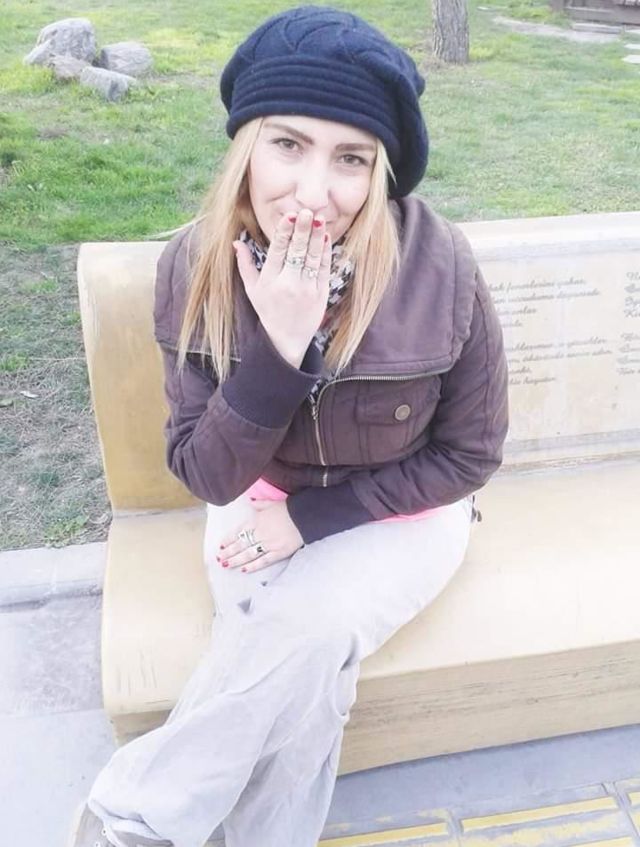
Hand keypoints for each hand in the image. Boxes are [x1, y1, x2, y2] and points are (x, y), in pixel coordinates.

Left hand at [218, 500, 303, 572]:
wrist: (304, 516)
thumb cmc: (289, 509)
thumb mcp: (271, 503)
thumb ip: (259, 504)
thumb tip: (250, 501)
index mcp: (256, 520)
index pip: (238, 531)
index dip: (229, 539)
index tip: (221, 545)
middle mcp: (260, 533)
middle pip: (240, 545)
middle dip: (228, 552)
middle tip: (219, 558)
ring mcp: (268, 544)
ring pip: (248, 554)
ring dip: (236, 560)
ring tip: (226, 565)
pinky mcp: (278, 552)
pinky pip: (263, 561)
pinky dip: (253, 566)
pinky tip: (244, 570)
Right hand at [233, 209, 331, 361]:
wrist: (286, 339)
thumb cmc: (268, 311)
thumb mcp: (252, 290)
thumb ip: (244, 265)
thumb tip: (236, 242)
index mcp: (269, 281)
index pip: (277, 251)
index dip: (284, 233)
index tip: (289, 216)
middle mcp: (288, 284)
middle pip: (296, 252)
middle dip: (303, 230)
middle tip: (307, 211)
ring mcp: (306, 289)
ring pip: (312, 258)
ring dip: (317, 237)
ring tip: (320, 218)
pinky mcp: (320, 294)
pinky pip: (324, 269)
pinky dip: (325, 253)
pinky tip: (325, 237)